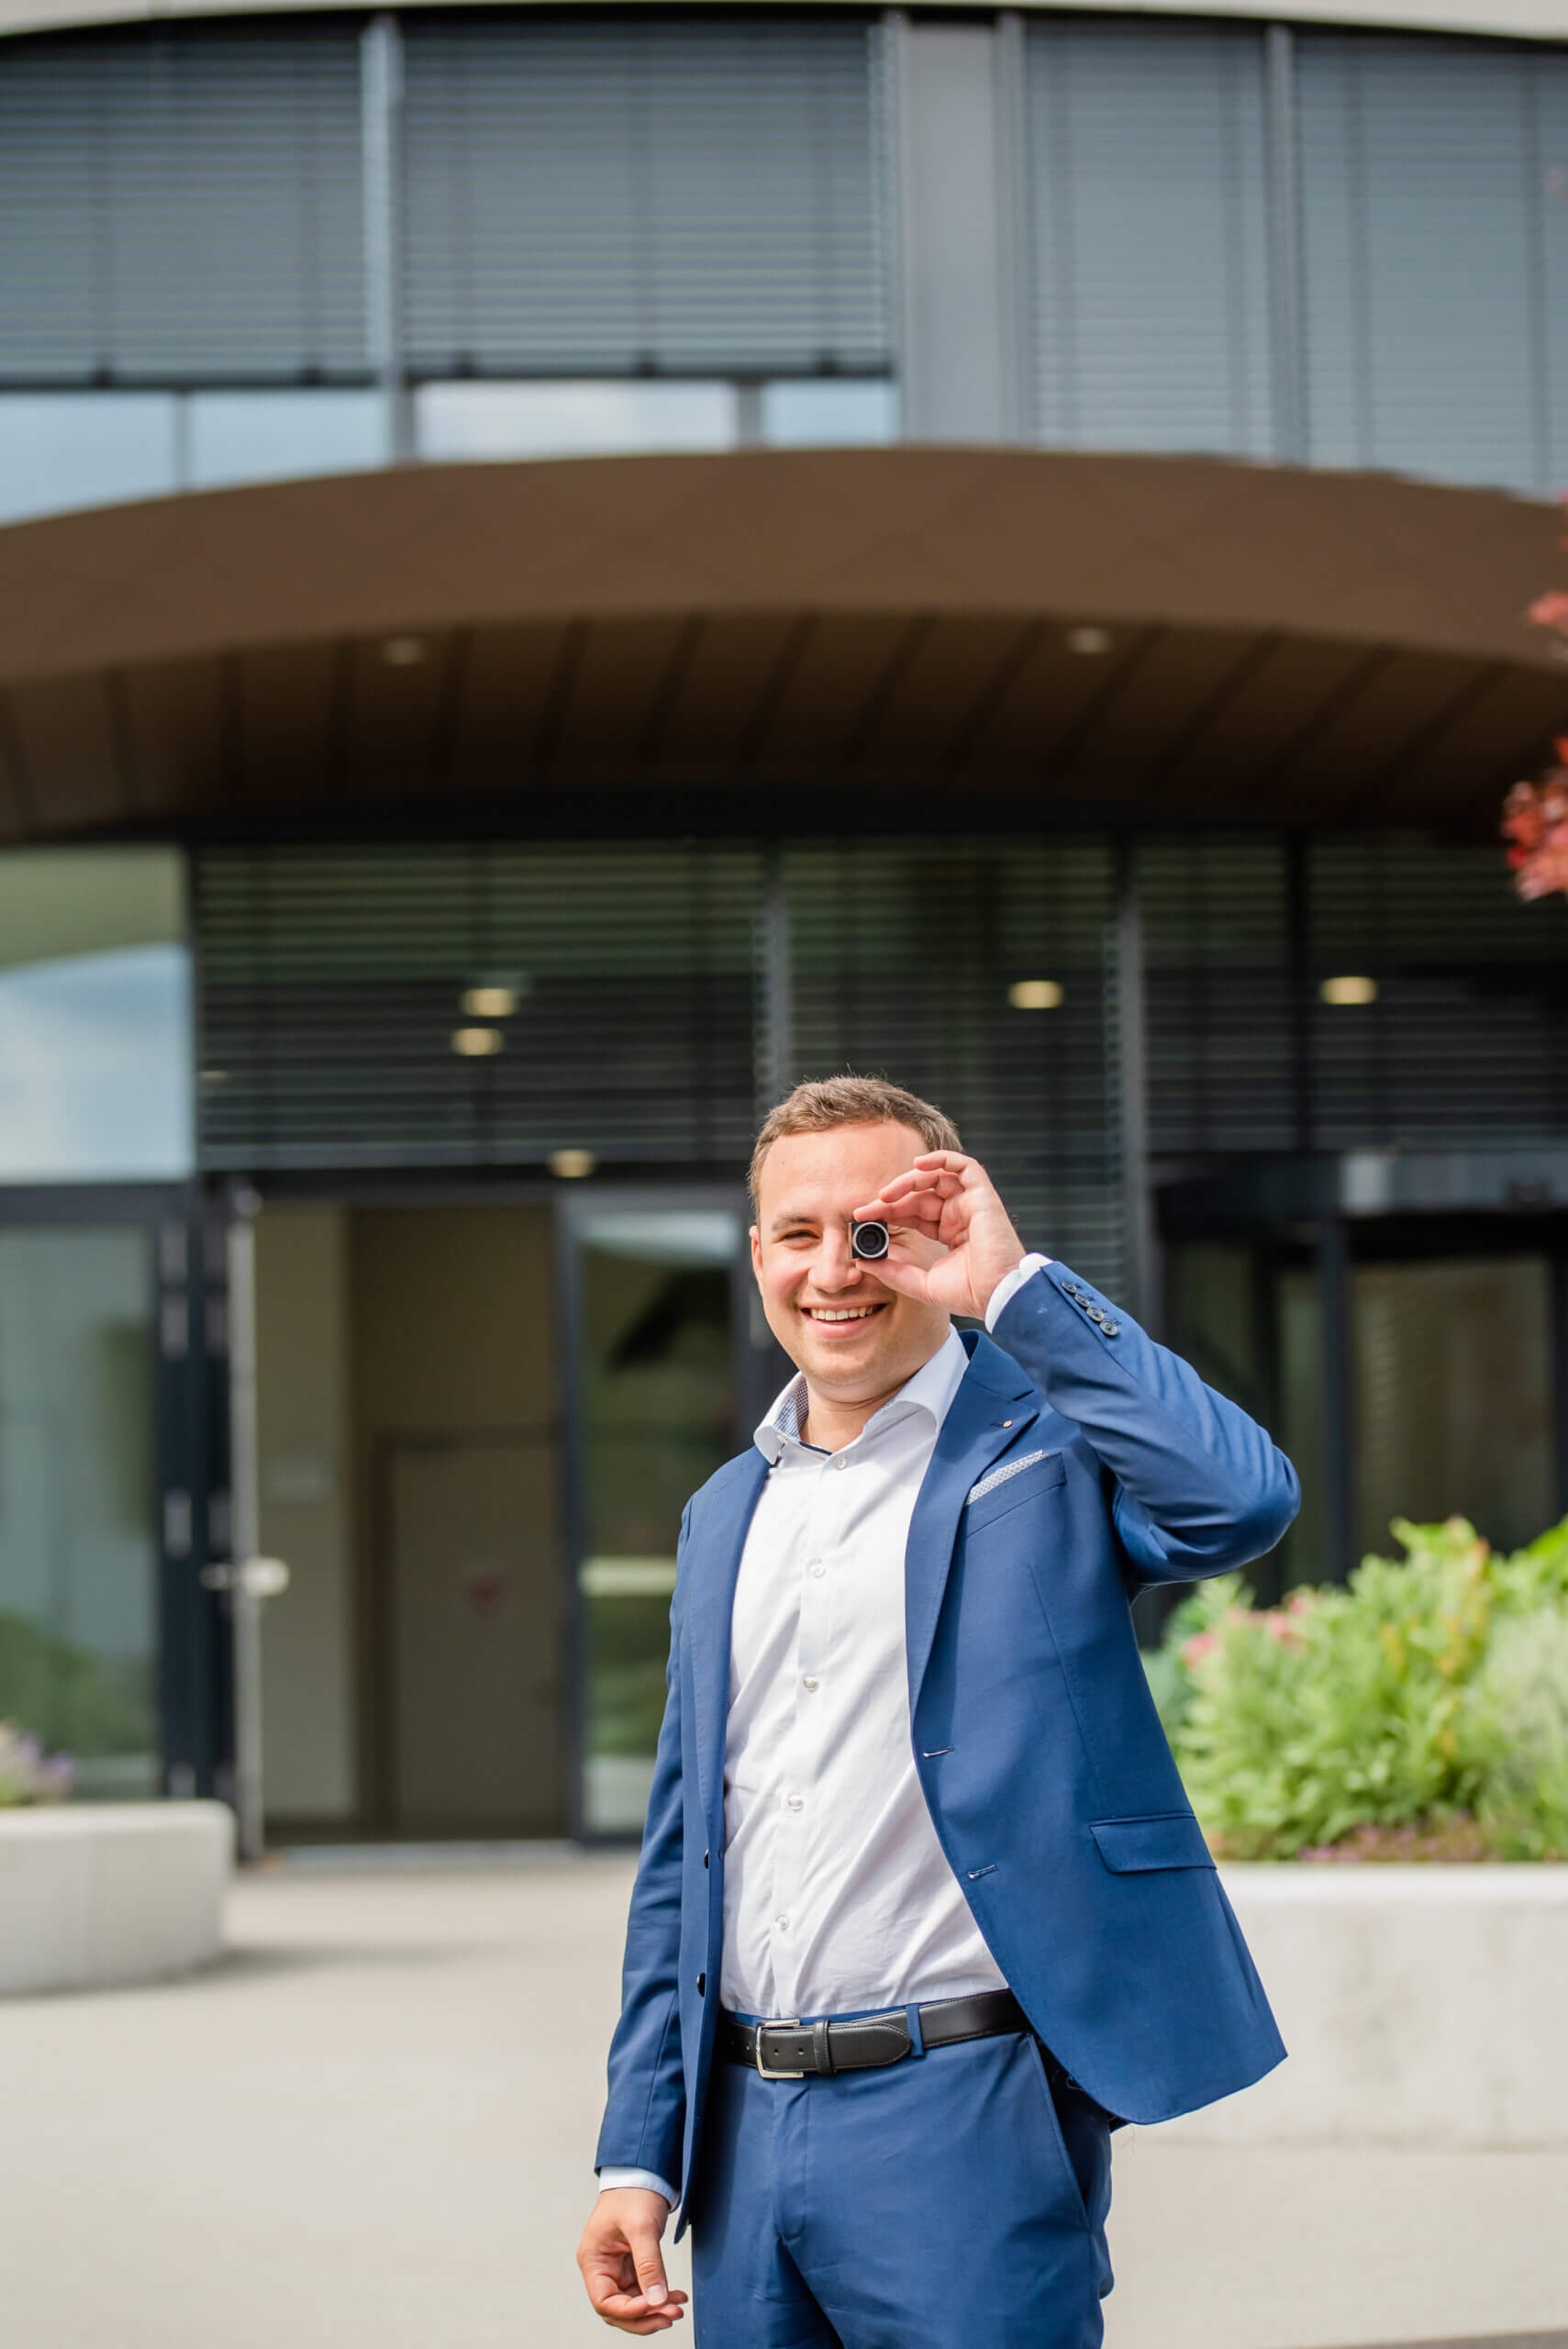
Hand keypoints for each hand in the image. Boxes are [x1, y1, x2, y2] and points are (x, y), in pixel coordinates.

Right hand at [577, 2189, 687, 2333]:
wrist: (643, 2173)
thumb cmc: (634, 2193)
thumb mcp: (641, 2227)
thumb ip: (649, 2264)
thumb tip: (658, 2301)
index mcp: (593, 2260)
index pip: (604, 2301)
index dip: (629, 2311)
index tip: (654, 2306)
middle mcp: (601, 2268)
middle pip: (617, 2309)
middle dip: (645, 2316)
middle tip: (672, 2314)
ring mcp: (617, 2269)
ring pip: (632, 2304)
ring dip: (655, 2310)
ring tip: (678, 2308)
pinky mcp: (632, 2266)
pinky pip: (643, 2292)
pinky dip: (659, 2297)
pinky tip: (677, 2296)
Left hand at [855, 1151, 1026, 1322]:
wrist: (997, 1297)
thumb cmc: (969, 1294)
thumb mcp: (922, 1284)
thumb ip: (894, 1272)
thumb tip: (864, 1262)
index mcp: (949, 1232)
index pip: (913, 1213)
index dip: (888, 1212)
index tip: (862, 1217)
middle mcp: (960, 1215)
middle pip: (920, 1195)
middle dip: (891, 1199)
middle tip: (866, 1209)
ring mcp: (972, 1204)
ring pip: (937, 1177)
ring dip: (909, 1180)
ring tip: (885, 1194)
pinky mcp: (983, 1196)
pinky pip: (965, 1166)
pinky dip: (942, 1158)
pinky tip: (918, 1164)